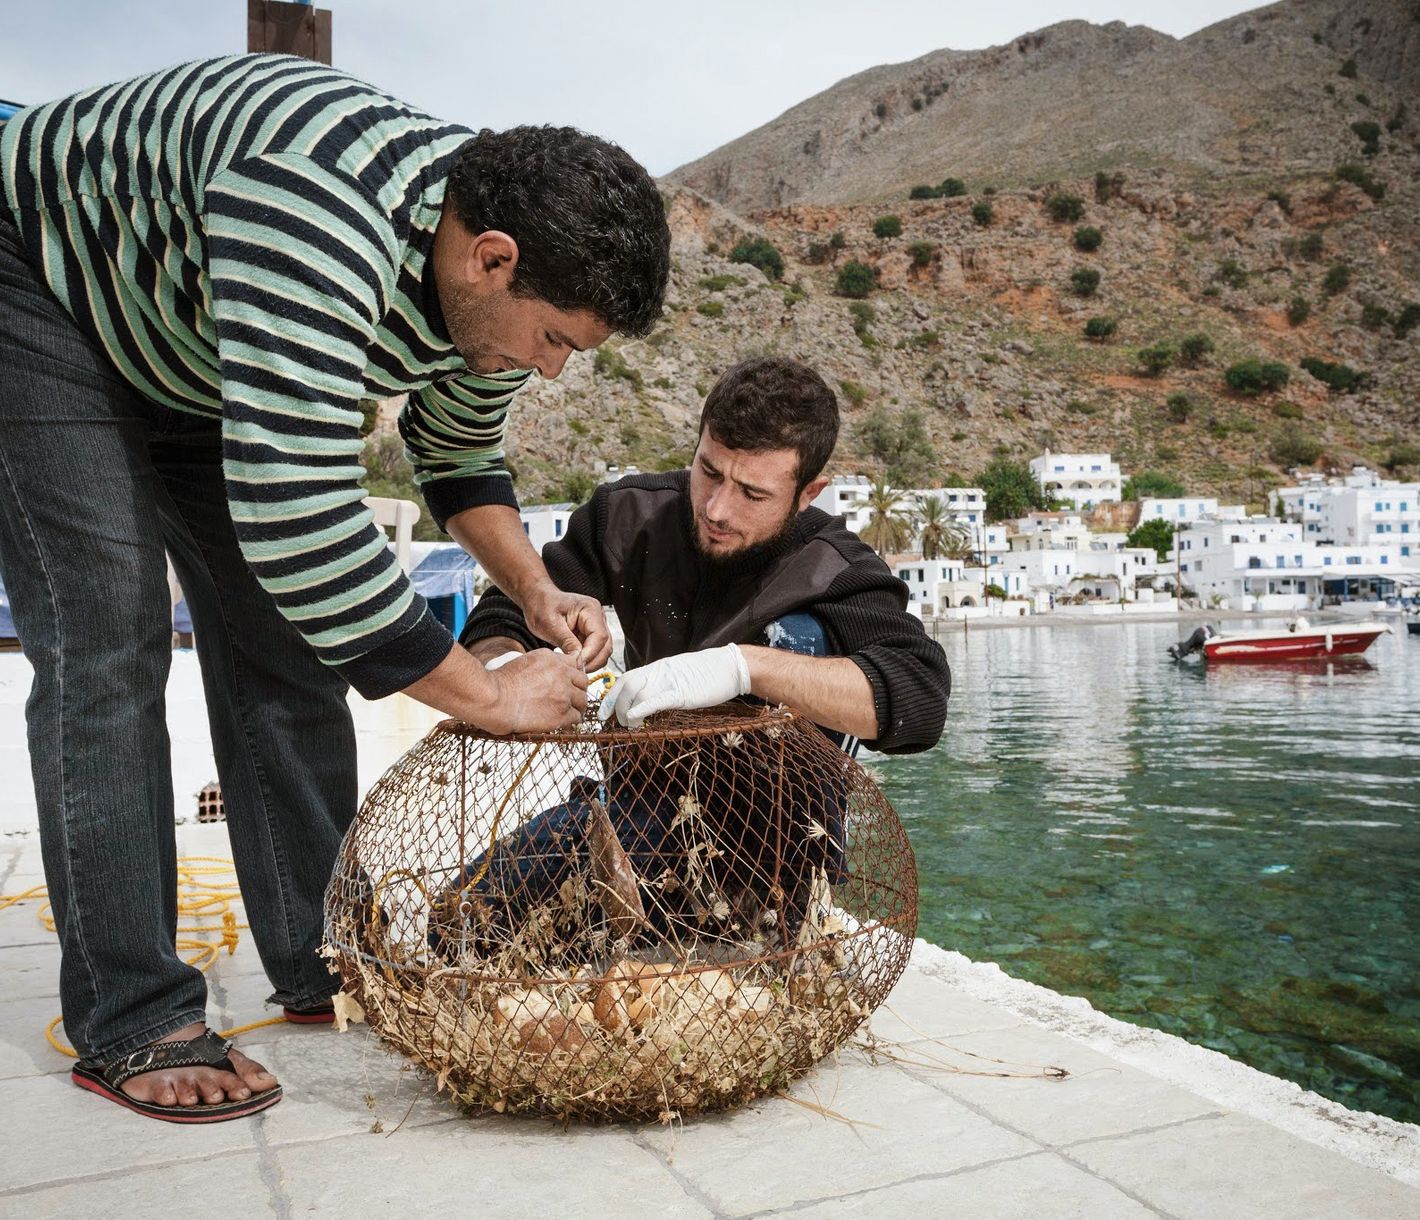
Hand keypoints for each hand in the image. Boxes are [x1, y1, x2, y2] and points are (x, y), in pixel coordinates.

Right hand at [482, 650, 588, 733]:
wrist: (495, 700)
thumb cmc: (501, 684)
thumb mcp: (524, 662)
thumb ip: (543, 666)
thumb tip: (550, 676)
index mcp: (552, 659)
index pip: (575, 664)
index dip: (572, 676)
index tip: (568, 684)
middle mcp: (562, 673)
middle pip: (583, 681)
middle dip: (578, 690)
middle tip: (570, 699)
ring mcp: (564, 693)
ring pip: (583, 700)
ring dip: (576, 707)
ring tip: (568, 713)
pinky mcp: (563, 713)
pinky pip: (577, 717)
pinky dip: (571, 721)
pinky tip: (563, 722)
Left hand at [521, 583, 611, 668]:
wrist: (538, 600)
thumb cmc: (542, 606)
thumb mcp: (551, 625)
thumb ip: (567, 642)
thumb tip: (578, 660)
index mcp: (590, 609)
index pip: (599, 636)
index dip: (590, 653)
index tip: (578, 664)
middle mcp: (597, 617)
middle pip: (605, 645)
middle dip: (593, 661)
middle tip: (576, 670)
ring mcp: (595, 626)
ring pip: (603, 650)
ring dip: (591, 662)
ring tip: (575, 668)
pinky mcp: (590, 634)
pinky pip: (595, 651)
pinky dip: (588, 660)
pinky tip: (575, 663)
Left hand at [597, 644, 749, 728]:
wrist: (732, 667)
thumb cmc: (710, 675)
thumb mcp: (681, 677)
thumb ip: (665, 686)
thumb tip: (652, 702)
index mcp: (658, 668)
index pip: (626, 679)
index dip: (611, 696)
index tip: (603, 712)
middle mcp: (659, 672)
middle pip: (625, 685)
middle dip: (615, 705)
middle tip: (617, 723)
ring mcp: (669, 681)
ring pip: (636, 692)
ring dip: (626, 711)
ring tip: (630, 726)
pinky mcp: (682, 692)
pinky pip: (656, 700)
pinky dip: (641, 709)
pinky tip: (634, 718)